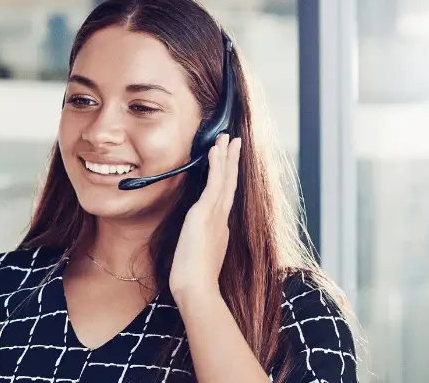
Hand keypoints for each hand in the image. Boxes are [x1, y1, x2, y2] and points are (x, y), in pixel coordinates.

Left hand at [170, 134, 241, 299]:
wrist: (197, 289)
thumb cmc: (193, 282)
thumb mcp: (195, 259)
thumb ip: (197, 247)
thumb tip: (193, 243)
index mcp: (219, 230)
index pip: (224, 199)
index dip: (227, 180)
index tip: (228, 167)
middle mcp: (221, 220)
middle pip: (229, 184)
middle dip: (232, 163)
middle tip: (235, 143)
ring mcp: (215, 215)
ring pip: (224, 179)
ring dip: (226, 157)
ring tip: (227, 138)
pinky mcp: (206, 213)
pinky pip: (214, 182)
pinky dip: (217, 164)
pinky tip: (216, 150)